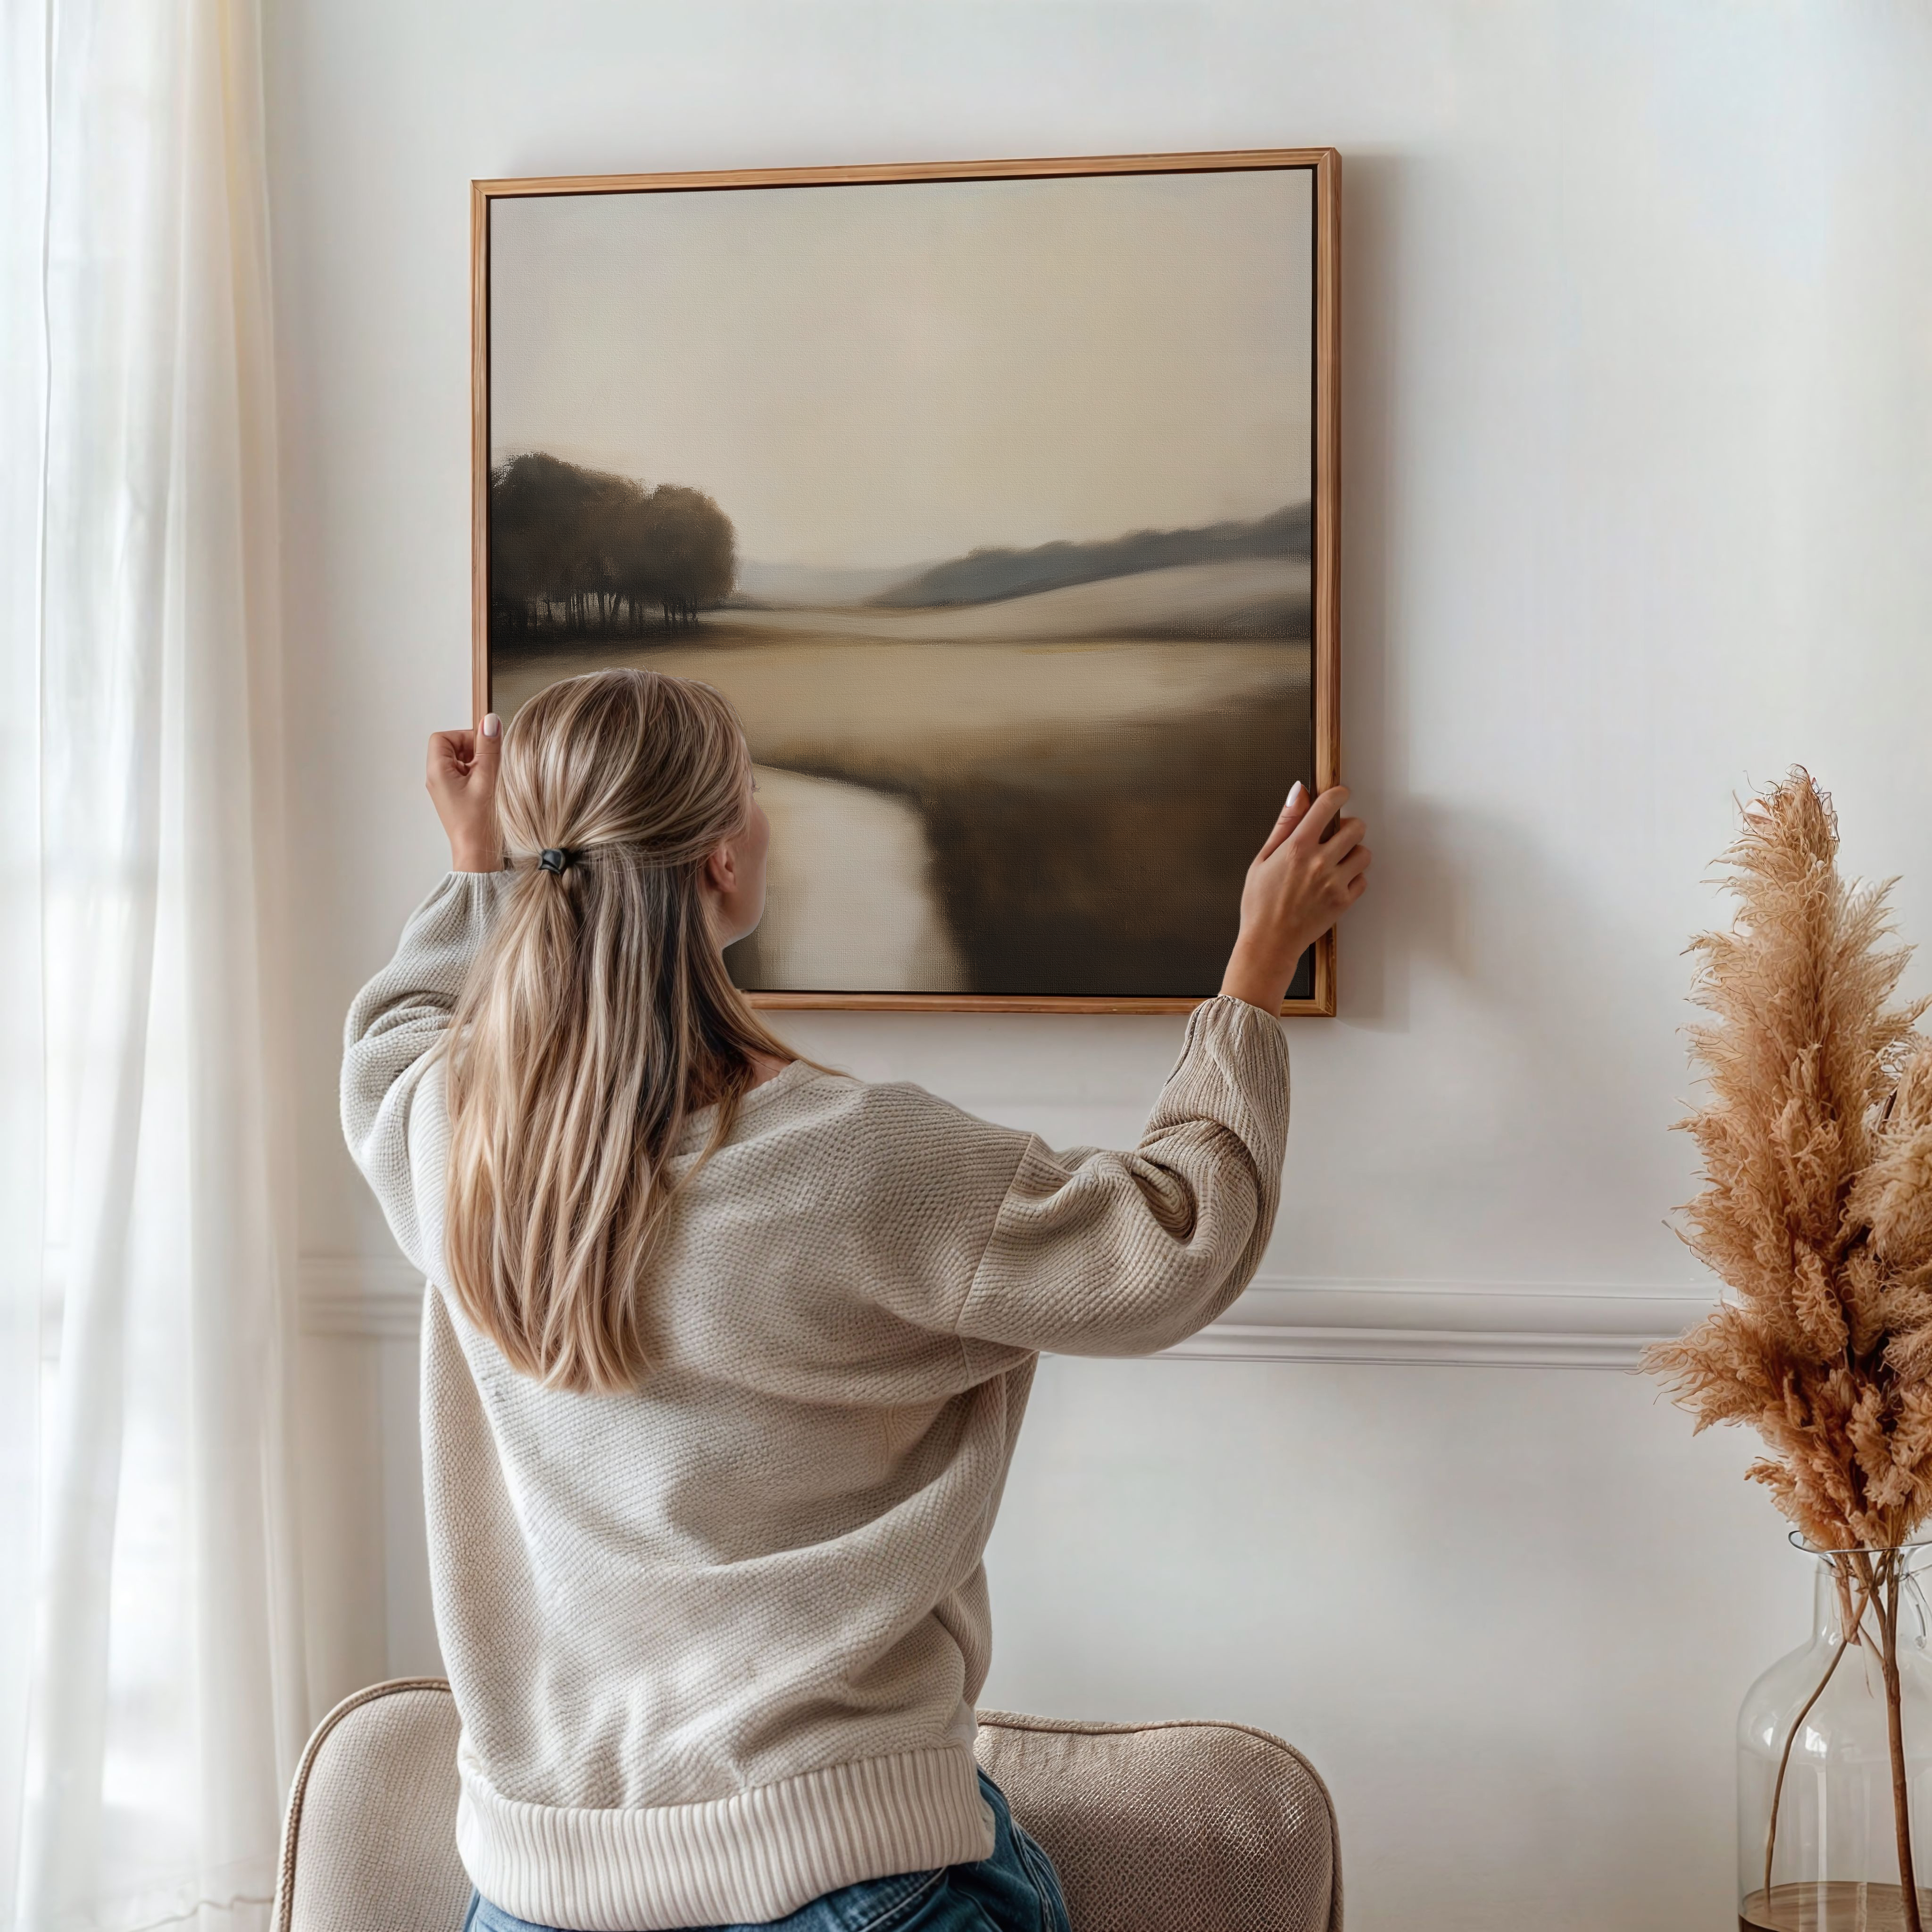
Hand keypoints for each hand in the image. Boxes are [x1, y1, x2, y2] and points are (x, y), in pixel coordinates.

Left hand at [427, 714, 502, 871]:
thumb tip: (490, 721)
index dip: (465, 737)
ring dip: (479, 765)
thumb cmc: (479, 824)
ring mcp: (446, 789)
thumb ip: (489, 748)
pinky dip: (479, 777)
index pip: (443, 737)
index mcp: (438, 772)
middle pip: (452, 748)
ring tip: (491, 781)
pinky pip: (466, 776)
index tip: (484, 748)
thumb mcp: (487, 780)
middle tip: (490, 766)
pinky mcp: (456, 798)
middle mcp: (437, 779)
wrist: (478, 855)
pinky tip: (490, 790)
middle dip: (474, 750)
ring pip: (461, 762)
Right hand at [1220, 783, 1370, 1010]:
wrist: (1268, 942)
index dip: (1338, 794)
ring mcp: (1334, 883)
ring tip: (1338, 861)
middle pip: (1356, 827)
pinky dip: (1354, 878)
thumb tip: (1299, 791)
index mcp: (1297, 846)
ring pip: (1364, 853)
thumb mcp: (1263, 858)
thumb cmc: (1260, 903)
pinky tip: (1336, 882)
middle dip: (1349, 826)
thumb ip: (1285, 823)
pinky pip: (1363, 880)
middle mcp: (1319, 862)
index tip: (1340, 794)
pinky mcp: (1343, 902)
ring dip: (1354, 852)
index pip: (1328, 805)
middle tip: (1337, 835)